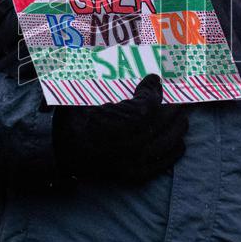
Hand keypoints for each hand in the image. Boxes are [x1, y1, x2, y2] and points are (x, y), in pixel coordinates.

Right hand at [52, 75, 187, 183]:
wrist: (58, 154)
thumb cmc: (70, 121)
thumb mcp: (84, 94)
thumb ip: (100, 77)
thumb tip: (124, 67)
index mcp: (123, 121)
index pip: (151, 102)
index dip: (154, 89)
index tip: (153, 79)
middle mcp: (134, 142)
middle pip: (166, 120)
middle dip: (173, 106)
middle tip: (178, 96)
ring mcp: (135, 160)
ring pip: (169, 141)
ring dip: (178, 126)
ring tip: (182, 116)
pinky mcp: (134, 175)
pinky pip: (162, 164)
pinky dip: (174, 152)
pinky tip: (180, 143)